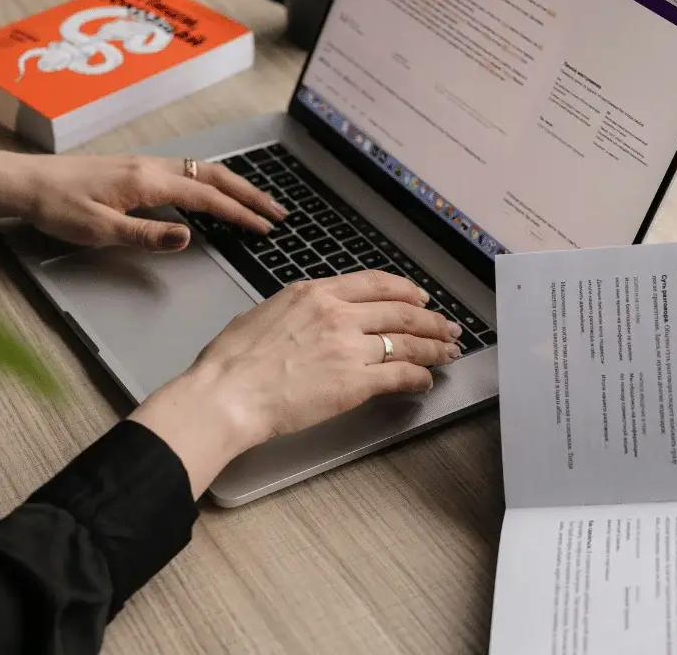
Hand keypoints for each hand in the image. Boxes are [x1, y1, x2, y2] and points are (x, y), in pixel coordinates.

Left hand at [0, 151, 286, 250]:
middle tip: (279, 211)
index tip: (266, 227)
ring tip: (257, 203)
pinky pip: (187, 172)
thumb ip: (146, 234)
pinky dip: (212, 182)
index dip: (240, 213)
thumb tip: (188, 236)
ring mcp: (145, 166)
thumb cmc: (55, 207)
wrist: (23, 182)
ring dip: (234, 186)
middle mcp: (152, 167)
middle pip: (214, 176)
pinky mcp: (136, 170)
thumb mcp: (98, 230)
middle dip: (250, 194)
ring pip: (202, 171)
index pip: (207, 197)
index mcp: (148, 181)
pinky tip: (214, 194)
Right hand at [129, 271, 463, 495]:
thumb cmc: (232, 360)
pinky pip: (401, 375)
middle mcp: (338, 315)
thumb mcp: (266, 312)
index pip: (377, 284)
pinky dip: (419, 378)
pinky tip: (425, 381)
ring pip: (408, 343)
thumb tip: (311, 315)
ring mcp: (350, 348)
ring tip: (448, 352)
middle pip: (401, 312)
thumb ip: (299, 309)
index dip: (407, 291)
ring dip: (434, 349)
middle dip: (431, 321)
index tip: (420, 298)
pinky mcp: (356, 383)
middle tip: (447, 327)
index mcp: (316, 293)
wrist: (227, 393)